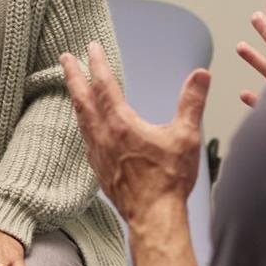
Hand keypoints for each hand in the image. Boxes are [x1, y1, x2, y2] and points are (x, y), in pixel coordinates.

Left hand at [60, 41, 211, 224]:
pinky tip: (86, 125)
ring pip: (81, 118)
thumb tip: (201, 74)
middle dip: (73, 75)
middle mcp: (104, 136)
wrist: (155, 218)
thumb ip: (192, 102)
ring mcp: (98, 154)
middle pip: (82, 98)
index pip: (105, 85)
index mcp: (122, 124)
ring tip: (72, 86)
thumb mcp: (186, 136)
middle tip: (64, 57)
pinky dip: (82, 123)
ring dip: (75, 97)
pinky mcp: (99, 169)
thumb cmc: (169, 181)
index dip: (98, 63)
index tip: (91, 47)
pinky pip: (85, 138)